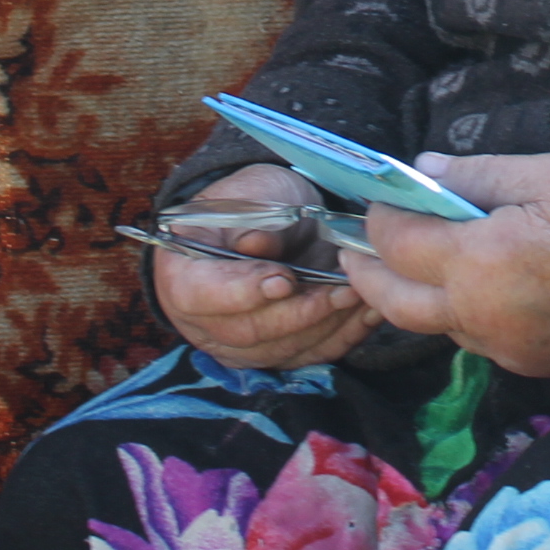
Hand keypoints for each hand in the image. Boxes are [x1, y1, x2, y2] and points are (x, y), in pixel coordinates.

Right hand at [152, 164, 382, 369]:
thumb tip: (257, 246)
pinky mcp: (272, 355)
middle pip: (249, 331)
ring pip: (283, 349)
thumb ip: (257, 220)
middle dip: (302, 311)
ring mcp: (236, 345)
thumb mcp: (255, 194)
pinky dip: (342, 336)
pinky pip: (307, 355)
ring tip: (365, 297)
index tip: (285, 279)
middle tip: (344, 288)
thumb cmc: (254, 201)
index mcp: (181, 274)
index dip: (244, 291)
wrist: (266, 218)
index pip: (204, 294)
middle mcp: (202, 321)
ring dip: (329, 326)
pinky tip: (368, 313)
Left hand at [343, 153, 549, 377]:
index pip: (398, 243)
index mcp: (478, 262)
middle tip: (355, 252)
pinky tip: (472, 289)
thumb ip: (475, 175)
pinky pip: (476, 341)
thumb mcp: (543, 173)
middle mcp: (480, 315)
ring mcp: (504, 347)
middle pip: (395, 303)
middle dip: (367, 274)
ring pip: (435, 326)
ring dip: (414, 297)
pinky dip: (460, 315)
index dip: (379, 218)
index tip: (378, 200)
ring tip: (411, 267)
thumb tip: (423, 170)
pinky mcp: (528, 364)